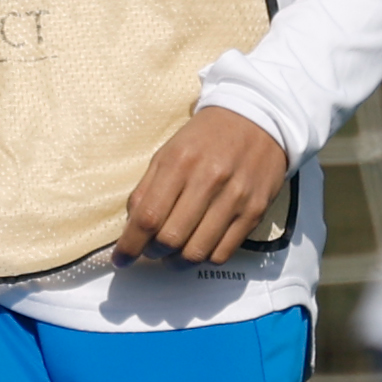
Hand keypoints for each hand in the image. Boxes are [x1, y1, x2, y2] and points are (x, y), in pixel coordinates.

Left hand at [118, 105, 290, 264]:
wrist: (259, 120)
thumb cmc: (207, 137)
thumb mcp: (168, 152)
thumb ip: (147, 189)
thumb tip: (131, 227)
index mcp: (179, 163)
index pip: (148, 217)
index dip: (130, 246)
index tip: (122, 259)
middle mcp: (208, 181)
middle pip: (171, 238)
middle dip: (153, 253)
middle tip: (150, 250)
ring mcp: (234, 198)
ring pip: (197, 252)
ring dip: (177, 262)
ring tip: (173, 254)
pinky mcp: (255, 211)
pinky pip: (223, 253)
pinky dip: (204, 258)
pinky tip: (198, 247)